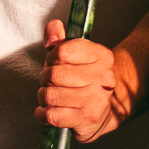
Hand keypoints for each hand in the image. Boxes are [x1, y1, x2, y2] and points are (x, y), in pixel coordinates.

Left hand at [36, 19, 130, 142]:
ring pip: (50, 96)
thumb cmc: (82, 79)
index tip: (55, 62)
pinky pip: (52, 115)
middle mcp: (102, 77)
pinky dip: (43, 114)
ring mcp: (95, 100)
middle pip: (54, 74)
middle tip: (50, 82)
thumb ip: (59, 37)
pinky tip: (49, 111)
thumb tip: (53, 29)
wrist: (104, 110)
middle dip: (45, 79)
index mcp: (101, 55)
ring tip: (51, 97)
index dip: (52, 57)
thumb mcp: (73, 54)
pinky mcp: (86, 119)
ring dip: (44, 97)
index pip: (63, 51)